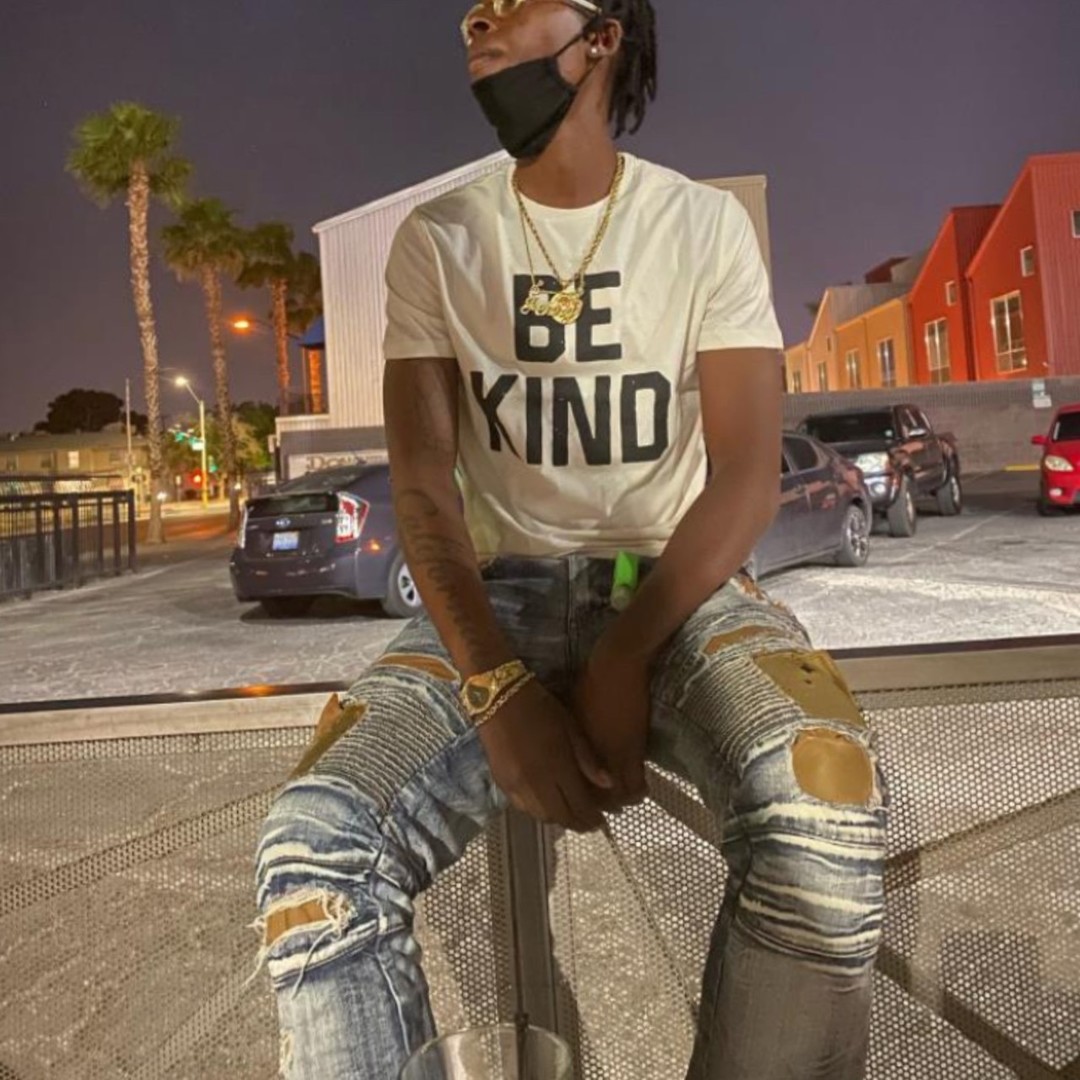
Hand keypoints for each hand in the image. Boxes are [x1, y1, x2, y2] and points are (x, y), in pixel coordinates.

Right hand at [478, 678, 612, 833]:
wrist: (498, 697)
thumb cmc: (540, 707)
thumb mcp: (570, 727)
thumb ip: (588, 759)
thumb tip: (608, 785)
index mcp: (558, 766)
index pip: (580, 804)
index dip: (593, 817)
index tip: (602, 822)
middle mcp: (537, 783)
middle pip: (562, 815)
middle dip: (578, 824)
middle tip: (590, 824)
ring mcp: (517, 785)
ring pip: (542, 816)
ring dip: (559, 819)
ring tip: (571, 815)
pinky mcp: (502, 783)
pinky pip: (524, 809)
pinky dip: (539, 812)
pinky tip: (548, 804)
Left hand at [574, 639, 651, 812]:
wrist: (615, 667)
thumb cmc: (589, 682)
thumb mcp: (571, 712)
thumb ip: (572, 737)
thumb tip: (568, 750)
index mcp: (571, 748)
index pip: (572, 787)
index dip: (579, 799)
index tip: (584, 800)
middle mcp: (589, 757)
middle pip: (592, 798)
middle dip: (598, 807)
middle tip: (603, 808)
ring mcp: (613, 755)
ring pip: (615, 796)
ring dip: (619, 801)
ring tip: (623, 801)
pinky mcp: (634, 750)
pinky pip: (636, 783)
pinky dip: (638, 790)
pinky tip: (641, 789)